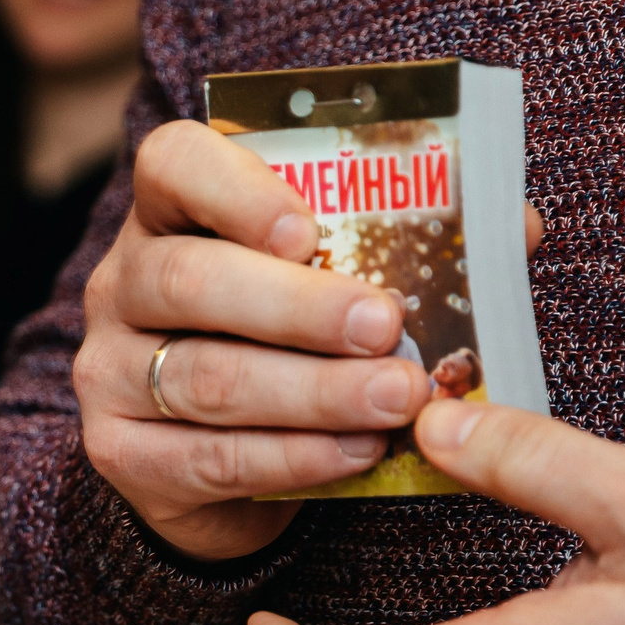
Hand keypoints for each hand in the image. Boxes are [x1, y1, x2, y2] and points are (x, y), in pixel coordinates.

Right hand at [76, 121, 546, 561]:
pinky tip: (355, 451)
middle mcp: (122, 284)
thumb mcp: (333, 280)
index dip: (236, 189)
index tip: (311, 228)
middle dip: (296, 306)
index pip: (172, 165)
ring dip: (311, 391)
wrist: (216, 458)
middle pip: (189, 280)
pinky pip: (206, 457)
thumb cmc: (285, 343)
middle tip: (383, 326)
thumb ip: (406, 246)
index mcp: (170, 214)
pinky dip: (291, 458)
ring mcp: (108, 370)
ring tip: (395, 400)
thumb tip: (515, 226)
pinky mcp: (119, 453)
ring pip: (204, 377)